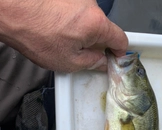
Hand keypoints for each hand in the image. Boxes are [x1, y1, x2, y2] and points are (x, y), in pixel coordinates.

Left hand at [0, 0, 127, 71]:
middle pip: (104, 27)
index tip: (115, 58)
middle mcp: (91, 5)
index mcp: (96, 24)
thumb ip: (92, 63)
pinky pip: (77, 10)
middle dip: (97, 42)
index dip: (120, 51)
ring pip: (89, 19)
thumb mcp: (69, 62)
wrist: (11, 11)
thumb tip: (101, 61)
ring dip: (82, 30)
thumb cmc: (36, 36)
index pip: (121, 38)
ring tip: (62, 39)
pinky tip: (56, 28)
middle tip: (82, 54)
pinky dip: (72, 20)